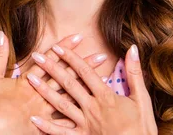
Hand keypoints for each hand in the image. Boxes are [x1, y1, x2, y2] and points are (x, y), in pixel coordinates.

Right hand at [0, 31, 109, 133]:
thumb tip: (1, 34)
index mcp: (28, 82)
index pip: (50, 60)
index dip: (65, 48)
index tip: (79, 37)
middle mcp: (41, 95)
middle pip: (67, 78)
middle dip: (85, 67)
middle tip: (102, 56)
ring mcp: (45, 111)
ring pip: (71, 97)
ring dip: (87, 89)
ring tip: (105, 81)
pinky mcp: (45, 126)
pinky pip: (65, 122)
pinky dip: (79, 116)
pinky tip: (94, 111)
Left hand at [25, 44, 157, 134]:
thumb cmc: (142, 128)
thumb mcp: (142, 99)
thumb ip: (134, 73)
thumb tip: (132, 48)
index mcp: (106, 97)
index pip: (84, 72)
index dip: (71, 58)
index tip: (58, 47)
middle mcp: (92, 108)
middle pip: (68, 84)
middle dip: (51, 68)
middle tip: (37, 56)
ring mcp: (85, 124)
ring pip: (60, 105)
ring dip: (44, 91)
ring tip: (30, 79)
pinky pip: (61, 132)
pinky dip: (47, 127)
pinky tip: (34, 119)